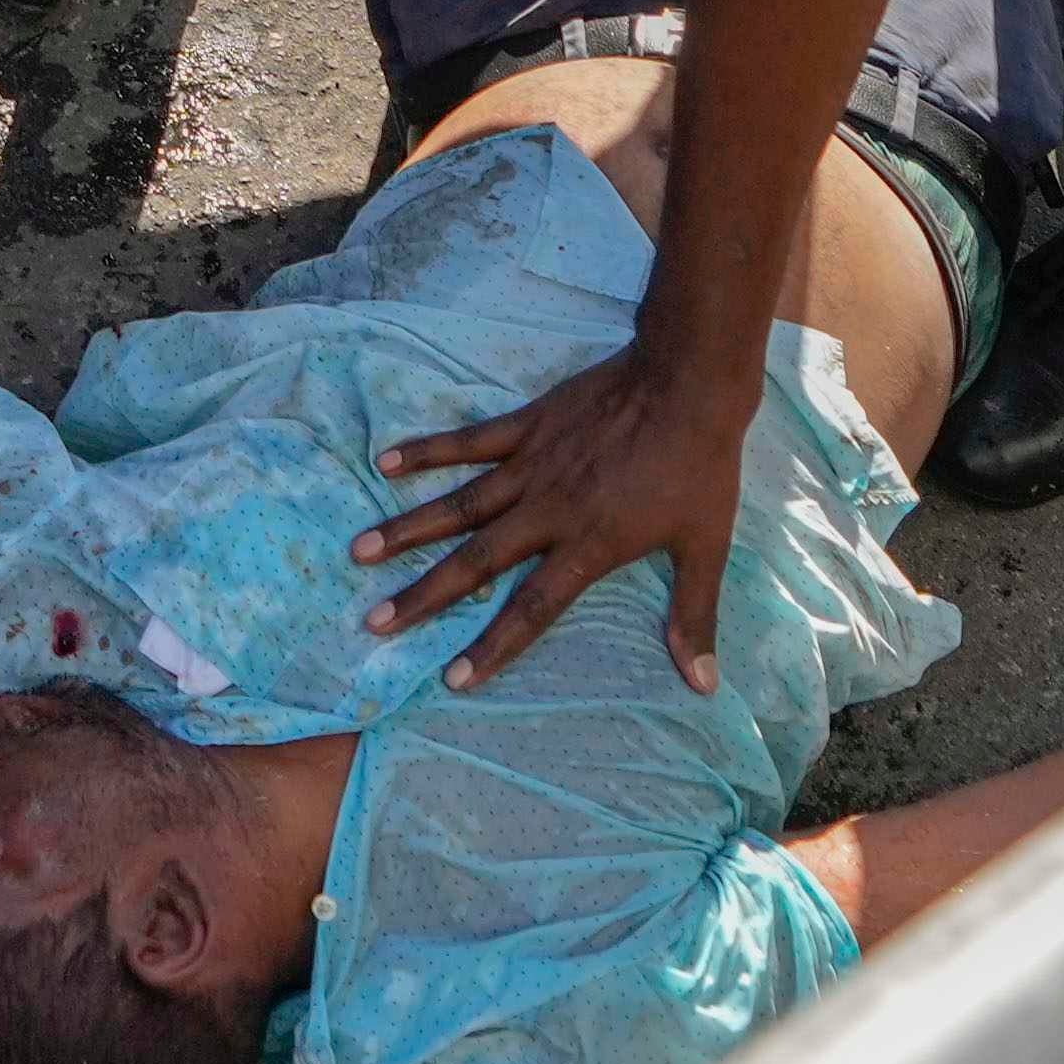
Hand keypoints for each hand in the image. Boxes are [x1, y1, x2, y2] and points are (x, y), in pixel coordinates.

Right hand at [367, 319, 759, 685]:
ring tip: (358, 551)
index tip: (454, 678)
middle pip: (475, 561)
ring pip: (458, 504)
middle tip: (375, 621)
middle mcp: (548, 510)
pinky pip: (468, 441)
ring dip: (407, 529)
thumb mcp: (705, 545)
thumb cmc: (698, 466)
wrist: (687, 381)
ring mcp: (532, 464)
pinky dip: (427, 451)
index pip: (533, 607)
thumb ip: (693, 614)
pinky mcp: (528, 425)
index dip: (494, 645)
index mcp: (588, 544)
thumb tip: (702, 683)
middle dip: (423, 595)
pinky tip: (386, 462)